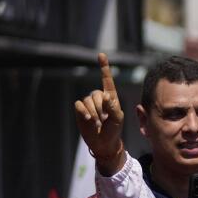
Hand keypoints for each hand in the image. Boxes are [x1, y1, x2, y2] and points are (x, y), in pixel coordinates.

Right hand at [73, 53, 125, 173]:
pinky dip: (83, 112)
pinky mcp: (80, 110)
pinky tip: (88, 120)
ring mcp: (89, 104)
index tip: (101, 55)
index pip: (107, 80)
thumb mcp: (118, 118)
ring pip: (87, 100)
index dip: (104, 67)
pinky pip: (79, 105)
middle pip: (96, 94)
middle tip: (104, 119)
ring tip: (97, 122)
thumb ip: (113, 107)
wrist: (104, 142)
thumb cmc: (114, 130)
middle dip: (99, 107)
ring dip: (93, 112)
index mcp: (111, 97)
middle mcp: (99, 98)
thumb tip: (106, 96)